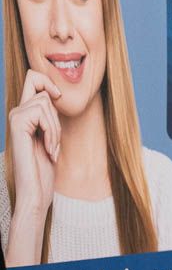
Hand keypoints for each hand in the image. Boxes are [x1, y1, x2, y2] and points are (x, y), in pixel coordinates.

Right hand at [8, 68, 61, 207]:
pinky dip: (52, 133)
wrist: (35, 190)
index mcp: (25, 114)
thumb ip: (49, 117)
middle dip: (56, 116)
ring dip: (56, 129)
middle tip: (55, 141)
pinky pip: (41, 113)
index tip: (59, 97)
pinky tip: (48, 150)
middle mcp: (16, 112)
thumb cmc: (44, 169)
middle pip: (40, 86)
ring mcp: (15, 117)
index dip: (48, 82)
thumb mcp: (51, 138)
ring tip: (51, 148)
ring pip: (45, 102)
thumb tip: (56, 94)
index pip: (32, 80)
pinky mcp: (17, 124)